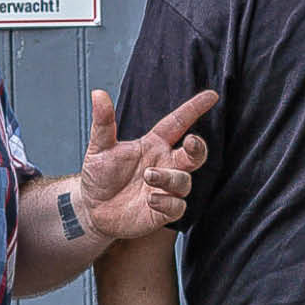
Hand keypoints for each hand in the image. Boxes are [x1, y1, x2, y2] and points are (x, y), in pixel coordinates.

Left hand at [77, 88, 218, 240]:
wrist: (92, 210)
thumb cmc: (99, 177)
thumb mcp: (99, 148)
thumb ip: (103, 122)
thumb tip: (98, 93)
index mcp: (154, 145)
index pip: (178, 123)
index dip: (194, 109)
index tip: (211, 96)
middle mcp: (165, 164)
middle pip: (195, 154)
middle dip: (198, 147)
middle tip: (191, 142)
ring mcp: (166, 188)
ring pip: (184, 180)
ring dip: (170, 177)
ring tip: (149, 175)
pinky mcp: (164, 211)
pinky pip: (177, 206)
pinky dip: (167, 201)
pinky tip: (151, 200)